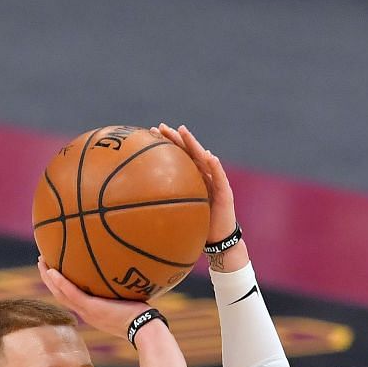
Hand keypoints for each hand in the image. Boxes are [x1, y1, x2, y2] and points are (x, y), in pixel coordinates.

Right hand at [38, 258, 154, 336]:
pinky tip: (52, 270)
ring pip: (61, 294)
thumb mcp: (130, 301)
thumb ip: (125, 289)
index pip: (71, 298)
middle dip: (49, 279)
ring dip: (49, 278)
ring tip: (41, 261)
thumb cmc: (143, 316)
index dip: (60, 285)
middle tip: (42, 262)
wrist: (145, 329)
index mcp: (92, 312)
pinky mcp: (92, 308)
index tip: (55, 271)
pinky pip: (71, 293)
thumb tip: (132, 271)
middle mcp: (86, 313)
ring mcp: (87, 311)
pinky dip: (60, 282)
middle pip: (61, 295)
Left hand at [152, 124, 234, 245]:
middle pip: (188, 152)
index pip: (179, 156)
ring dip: (193, 144)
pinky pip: (219, 177)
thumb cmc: (199, 226)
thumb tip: (141, 201)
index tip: (151, 132)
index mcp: (193, 178)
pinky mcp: (225, 192)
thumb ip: (168, 203)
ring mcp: (215, 181)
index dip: (167, 143)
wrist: (219, 240)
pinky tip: (209, 156)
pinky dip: (215, 166)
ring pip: (203, 158)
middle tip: (161, 126)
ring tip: (184, 132)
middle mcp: (204, 175)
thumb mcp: (180, 212)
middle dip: (175, 137)